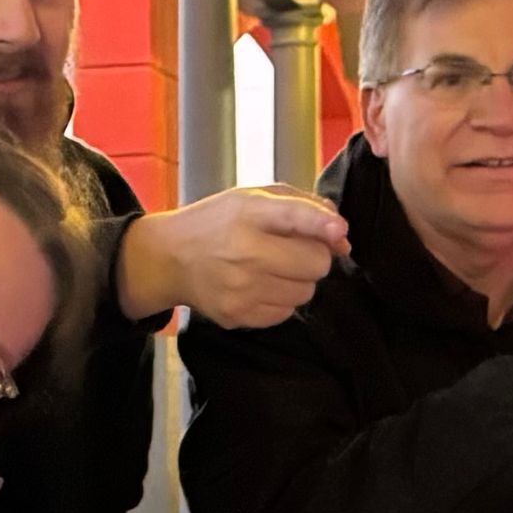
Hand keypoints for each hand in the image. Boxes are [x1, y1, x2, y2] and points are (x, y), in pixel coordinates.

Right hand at [115, 188, 351, 327]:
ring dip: (298, 281)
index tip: (339, 231)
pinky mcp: (237, 315)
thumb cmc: (219, 223)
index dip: (325, 225)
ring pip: (305, 292)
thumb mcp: (254, 198)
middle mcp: (244, 251)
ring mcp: (240, 288)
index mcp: (248, 212)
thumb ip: (305, 206)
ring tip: (273, 269)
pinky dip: (280, 300)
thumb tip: (342, 237)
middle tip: (294, 251)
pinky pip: (285, 313)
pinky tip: (260, 286)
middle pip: (315, 263)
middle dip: (314, 256)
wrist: (170, 258)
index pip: (297, 217)